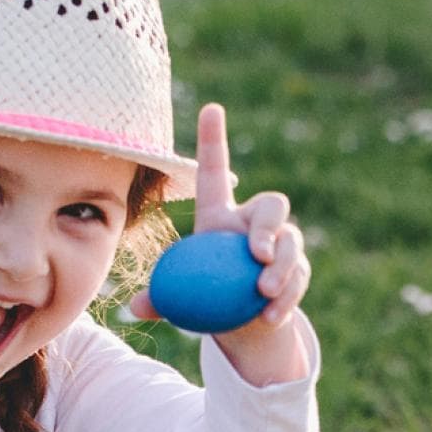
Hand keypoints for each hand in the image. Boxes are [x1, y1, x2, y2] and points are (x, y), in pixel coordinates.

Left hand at [127, 103, 310, 333]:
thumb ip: (161, 297)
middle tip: (256, 253)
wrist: (245, 322)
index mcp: (221, 215)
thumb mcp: (182, 295)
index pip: (215, 171)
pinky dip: (285, 297)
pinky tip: (270, 313)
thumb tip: (134, 307)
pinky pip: (297, 278)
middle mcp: (255, 222)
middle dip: (266, 224)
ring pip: (290, 242)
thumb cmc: (209, 298)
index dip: (214, 139)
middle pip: (271, 205)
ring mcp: (282, 245)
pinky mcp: (297, 271)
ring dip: (280, 266)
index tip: (211, 109)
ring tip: (263, 290)